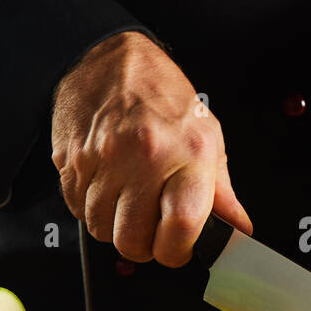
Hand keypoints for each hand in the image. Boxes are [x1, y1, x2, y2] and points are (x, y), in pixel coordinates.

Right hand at [51, 31, 251, 265]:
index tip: (179, 248)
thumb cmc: (162, 96)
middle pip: (133, 240)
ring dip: (114, 226)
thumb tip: (239, 230)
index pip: (181, 227)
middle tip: (151, 229)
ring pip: (101, 229)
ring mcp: (102, 159)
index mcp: (187, 153)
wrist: (109, 59)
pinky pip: (76, 210)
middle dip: (143, 246)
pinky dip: (91, 208)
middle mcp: (144, 157)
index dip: (178, 251)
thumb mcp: (207, 137)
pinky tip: (107, 186)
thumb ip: (221, 191)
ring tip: (129, 199)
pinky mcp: (71, 160)